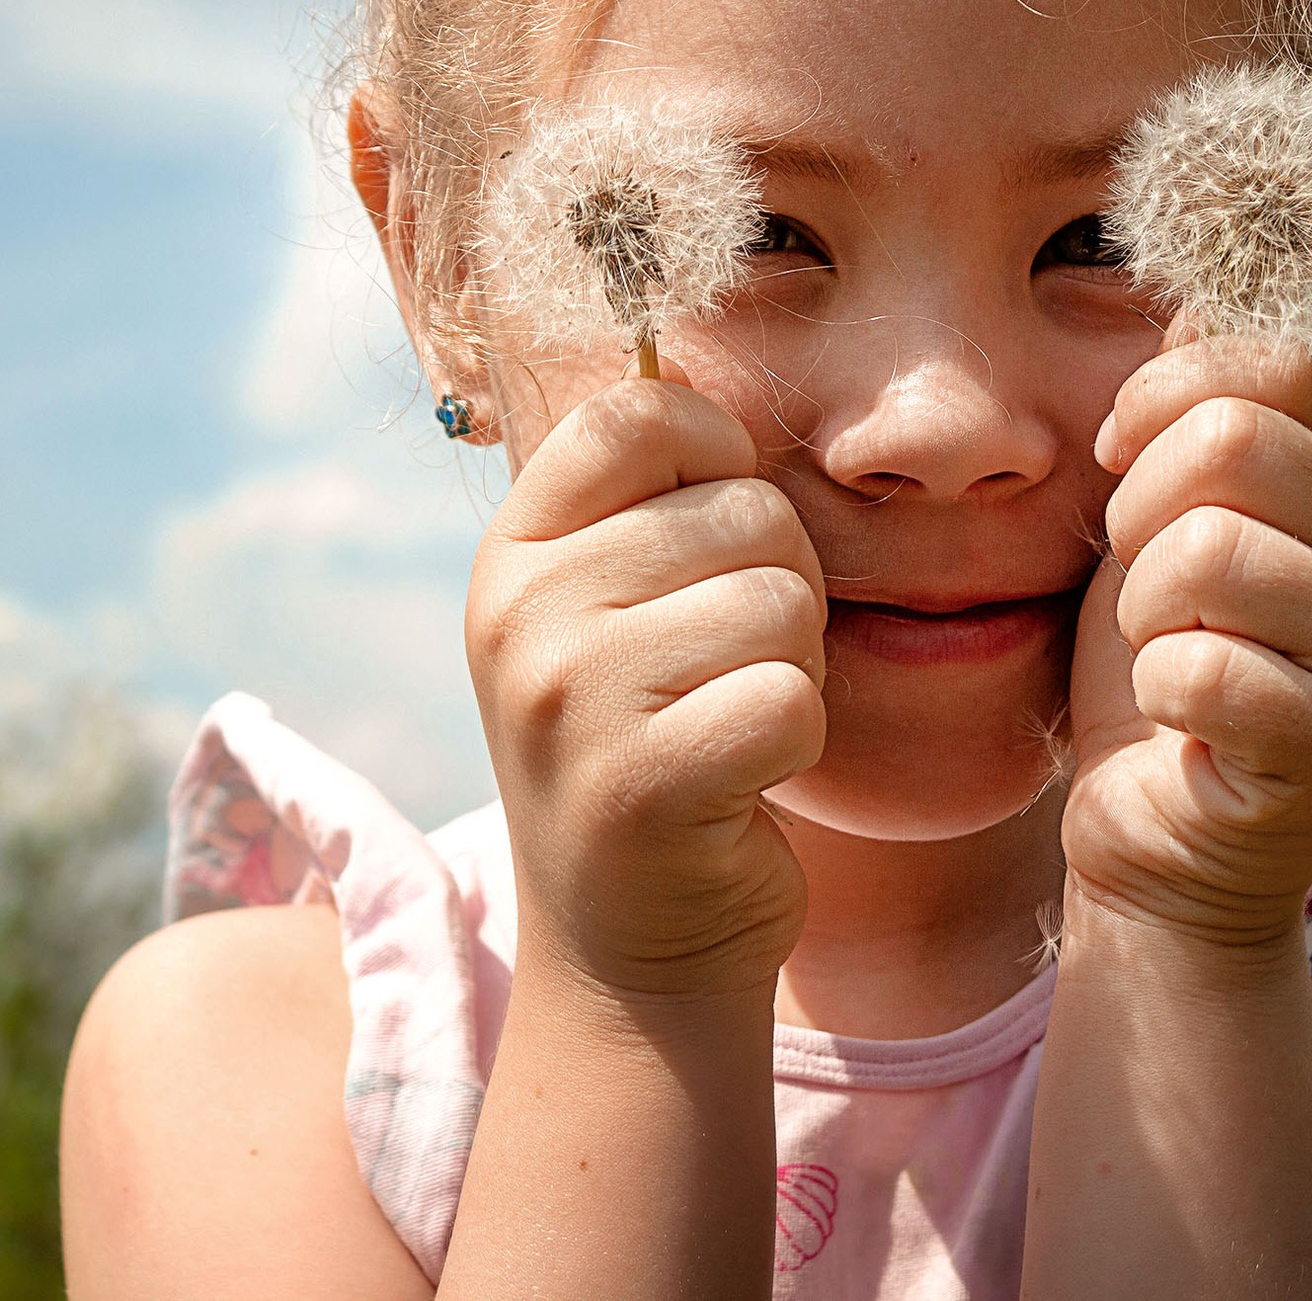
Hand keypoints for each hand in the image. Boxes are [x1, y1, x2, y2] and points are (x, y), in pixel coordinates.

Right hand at [466, 368, 828, 999]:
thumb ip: (643, 507)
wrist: (630, 949)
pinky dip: (797, 742)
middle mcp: (521, 613)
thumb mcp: (606, 615)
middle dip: (780, 588)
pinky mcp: (636, 784)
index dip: (719, 448)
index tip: (721, 528)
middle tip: (730, 668)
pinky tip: (743, 781)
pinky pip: (789, 700)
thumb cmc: (652, 750)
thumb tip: (699, 361)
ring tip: (731, 722)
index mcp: (514, 552)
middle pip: (744, 511)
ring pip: (778, 603)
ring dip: (793, 669)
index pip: (637, 411)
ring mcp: (567, 699)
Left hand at [1064, 330, 1311, 945]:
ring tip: (1165, 655)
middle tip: (1139, 584)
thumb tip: (1192, 303)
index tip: (1116, 457)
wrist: (1161, 846)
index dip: (1166, 391)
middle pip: (1234, 441)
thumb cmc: (1157, 680)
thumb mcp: (1161, 533)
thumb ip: (1190, 430)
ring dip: (1142, 610)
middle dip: (1139, 506)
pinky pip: (1203, 668)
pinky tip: (1181, 723)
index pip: (1281, 365)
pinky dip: (1157, 693)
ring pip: (1209, 551)